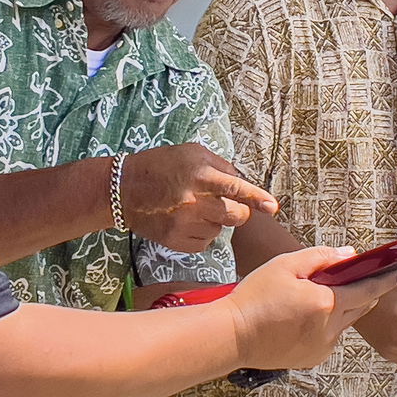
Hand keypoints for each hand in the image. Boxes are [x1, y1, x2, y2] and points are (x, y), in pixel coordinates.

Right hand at [123, 144, 279, 252]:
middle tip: (225, 204)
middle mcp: (195, 201)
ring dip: (215, 221)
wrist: (123, 189)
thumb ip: (220, 166)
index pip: (236, 188)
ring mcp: (185, 224)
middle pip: (236, 216)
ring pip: (221, 230)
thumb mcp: (192, 153)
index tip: (273, 207)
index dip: (257, 198)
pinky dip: (201, 234)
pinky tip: (186, 221)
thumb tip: (242, 183)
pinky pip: (204, 243)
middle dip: (239, 211)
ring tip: (194, 208)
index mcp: (201, 175)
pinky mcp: (176, 241)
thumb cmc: (161, 166)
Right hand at [226, 247, 396, 368]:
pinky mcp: (312, 358)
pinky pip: (329, 337)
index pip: (366, 291)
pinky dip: (324, 325)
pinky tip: (301, 318)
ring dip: (339, 309)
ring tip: (311, 299)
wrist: (232, 336)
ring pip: (343, 323)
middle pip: (360, 308)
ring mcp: (322, 347)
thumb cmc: (254, 297)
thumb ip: (321, 257)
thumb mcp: (286, 265)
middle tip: (350, 279)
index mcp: (326, 304)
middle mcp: (330, 329)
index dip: (384, 281)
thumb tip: (348, 255)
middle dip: (362, 293)